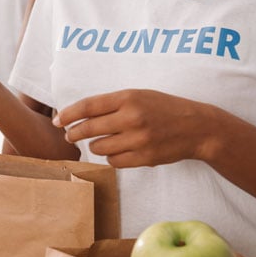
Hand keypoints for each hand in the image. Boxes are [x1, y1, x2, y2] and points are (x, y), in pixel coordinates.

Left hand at [53, 89, 222, 167]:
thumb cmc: (163, 108)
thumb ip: (111, 103)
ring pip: (99, 147)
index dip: (68, 114)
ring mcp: (138, 139)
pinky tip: (118, 150)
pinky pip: (114, 161)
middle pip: (89, 129)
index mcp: (128, 98)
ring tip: (101, 140)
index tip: (58, 120)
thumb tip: (79, 114)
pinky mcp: (144, 158)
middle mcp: (132, 118)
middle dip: (74, 133)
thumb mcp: (139, 95)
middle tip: (70, 135)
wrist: (197, 127)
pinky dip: (111, 157)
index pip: (88, 106)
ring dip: (95, 145)